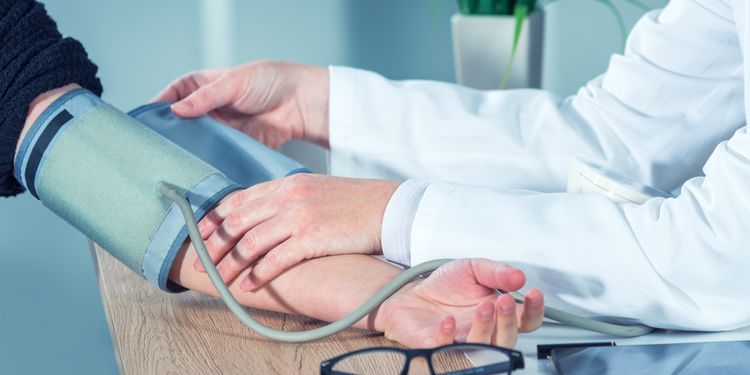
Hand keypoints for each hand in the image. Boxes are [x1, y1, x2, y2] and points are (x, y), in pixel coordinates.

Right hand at [152, 61, 329, 147]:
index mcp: (201, 87)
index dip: (157, 109)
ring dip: (188, 152)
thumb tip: (176, 110)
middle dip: (170, 136)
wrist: (300, 102)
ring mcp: (219, 130)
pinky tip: (198, 170)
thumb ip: (205, 98)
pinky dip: (208, 162)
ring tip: (173, 163)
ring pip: (196, 143)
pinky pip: (216, 156)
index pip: (171, 97)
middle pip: (180, 124)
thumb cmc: (269, 81)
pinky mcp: (233, 147)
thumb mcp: (233, 83)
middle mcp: (207, 110)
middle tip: (155, 149)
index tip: (144, 124)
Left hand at [197, 174, 398, 289]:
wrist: (386, 207)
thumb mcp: (314, 189)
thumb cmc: (352, 202)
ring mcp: (299, 217)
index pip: (238, 200)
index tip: (200, 234)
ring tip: (219, 280)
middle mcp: (287, 197)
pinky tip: (248, 285)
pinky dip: (257, 275)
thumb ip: (287, 198)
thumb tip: (262, 215)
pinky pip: (275, 259)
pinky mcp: (312, 238)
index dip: (215, 219)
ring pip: (250, 243)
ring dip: (230, 264)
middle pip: (237, 222)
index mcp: (286, 184)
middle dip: (214, 245)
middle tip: (201, 262)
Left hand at [376, 259, 543, 347]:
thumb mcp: (472, 268)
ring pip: (483, 349)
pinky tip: (447, 320)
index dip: (534, 310)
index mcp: (497, 314)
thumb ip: (496, 272)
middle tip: (502, 300)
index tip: (533, 293)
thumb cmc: (444, 286)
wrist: (410, 293)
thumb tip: (519, 277)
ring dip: (485, 329)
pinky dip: (448, 337)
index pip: (526, 320)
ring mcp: (462, 341)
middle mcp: (483, 331)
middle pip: (508, 339)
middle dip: (508, 321)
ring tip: (482, 307)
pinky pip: (447, 350)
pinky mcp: (438, 347)